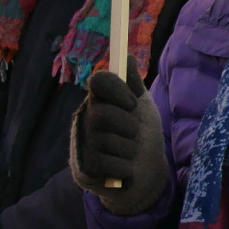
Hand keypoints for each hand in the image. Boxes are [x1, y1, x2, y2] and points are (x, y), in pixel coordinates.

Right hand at [70, 63, 167, 215]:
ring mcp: (81, 145)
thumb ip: (134, 85)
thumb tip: (126, 56)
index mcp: (100, 101)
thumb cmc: (143, 134)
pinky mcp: (83, 171)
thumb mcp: (143, 107)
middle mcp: (85, 120)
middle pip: (101, 114)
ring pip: (104, 141)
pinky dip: (123, 167)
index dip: (117, 90)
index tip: (133, 103)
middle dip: (127, 125)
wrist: (148, 171)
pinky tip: (125, 168)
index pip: (99, 81)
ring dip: (128, 149)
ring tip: (131, 152)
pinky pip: (103, 164)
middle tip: (134, 133)